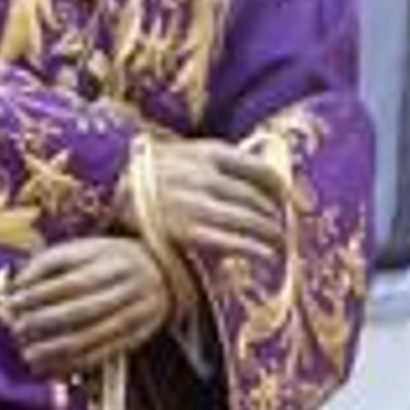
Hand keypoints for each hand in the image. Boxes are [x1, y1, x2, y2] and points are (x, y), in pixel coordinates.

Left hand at [4, 237, 170, 375]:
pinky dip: (72, 365)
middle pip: (80, 310)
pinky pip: (101, 356)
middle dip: (44, 323)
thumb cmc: (109, 259)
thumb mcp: (84, 248)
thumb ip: (50, 262)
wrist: (164, 272)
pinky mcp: (137, 338)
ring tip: (28, 355)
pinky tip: (49, 367)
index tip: (12, 303)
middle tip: (17, 330)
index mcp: (112, 258)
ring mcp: (135, 313)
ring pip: (90, 337)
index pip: (71, 280)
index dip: (38, 294)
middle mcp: (127, 286)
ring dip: (54, 350)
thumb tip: (16, 286)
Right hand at [131, 139, 285, 263]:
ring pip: (249, 220)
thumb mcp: (190, 155)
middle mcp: (205, 176)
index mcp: (210, 153)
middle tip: (289, 230)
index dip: (285, 190)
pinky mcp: (186, 232)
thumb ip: (223, 164)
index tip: (297, 203)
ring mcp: (195, 204)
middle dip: (278, 217)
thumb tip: (267, 181)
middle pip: (257, 199)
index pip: (261, 171)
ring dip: (271, 235)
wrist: (112, 189)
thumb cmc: (158, 174)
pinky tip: (266, 256)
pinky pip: (231, 242)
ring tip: (280, 245)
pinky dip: (254, 250)